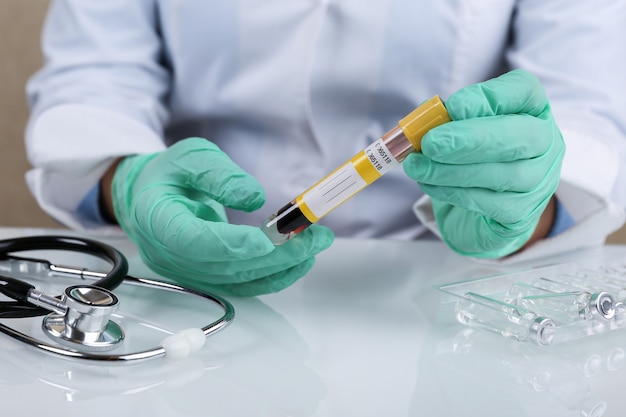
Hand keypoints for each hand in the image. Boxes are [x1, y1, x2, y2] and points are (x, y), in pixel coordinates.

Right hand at [108, 137, 333, 295]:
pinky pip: (242, 284)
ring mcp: (187, 272)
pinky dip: (273, 276)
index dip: (232, 244)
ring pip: (238, 278)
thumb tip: (255, 197)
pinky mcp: (206, 277)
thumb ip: (219, 175)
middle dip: (275, 254)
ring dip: (281, 265)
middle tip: (314, 238)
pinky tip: (299, 261)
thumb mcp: (191, 157)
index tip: (269, 239)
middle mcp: (170, 254)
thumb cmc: (170, 174)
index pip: (193, 241)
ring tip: (316, 244)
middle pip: (225, 264)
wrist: (151, 197)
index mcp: (157, 220)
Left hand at [403, 70, 563, 257]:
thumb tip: (426, 123)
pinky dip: (454, 192)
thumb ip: (449, 119)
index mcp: (532, 108)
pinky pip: (489, 203)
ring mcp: (539, 181)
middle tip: (430, 143)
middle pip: (519, 135)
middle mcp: (545, 143)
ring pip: (502, 175)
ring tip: (418, 166)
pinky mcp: (523, 214)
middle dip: (469, 139)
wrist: (483, 206)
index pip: (524, 91)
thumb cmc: (471, 155)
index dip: (489, 98)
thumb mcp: (462, 128)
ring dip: (451, 170)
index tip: (453, 107)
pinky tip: (430, 184)